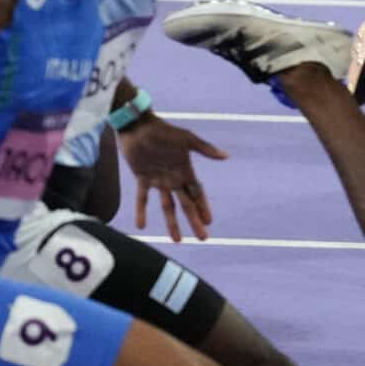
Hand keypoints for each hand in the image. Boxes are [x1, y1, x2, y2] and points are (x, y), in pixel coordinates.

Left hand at [121, 113, 225, 243]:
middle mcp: (174, 178)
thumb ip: (205, 149)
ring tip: (177, 240)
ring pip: (167, 206)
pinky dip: (141, 211)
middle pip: (186, 205)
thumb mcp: (186, 139)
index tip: (210, 222)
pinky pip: (142, 198)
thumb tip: (226, 156)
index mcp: (185, 170)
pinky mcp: (142, 178)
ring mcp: (158, 180)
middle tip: (203, 238)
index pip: (197, 194)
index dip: (203, 208)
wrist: (138, 124)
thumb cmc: (164, 130)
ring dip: (172, 223)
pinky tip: (141, 226)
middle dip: (194, 221)